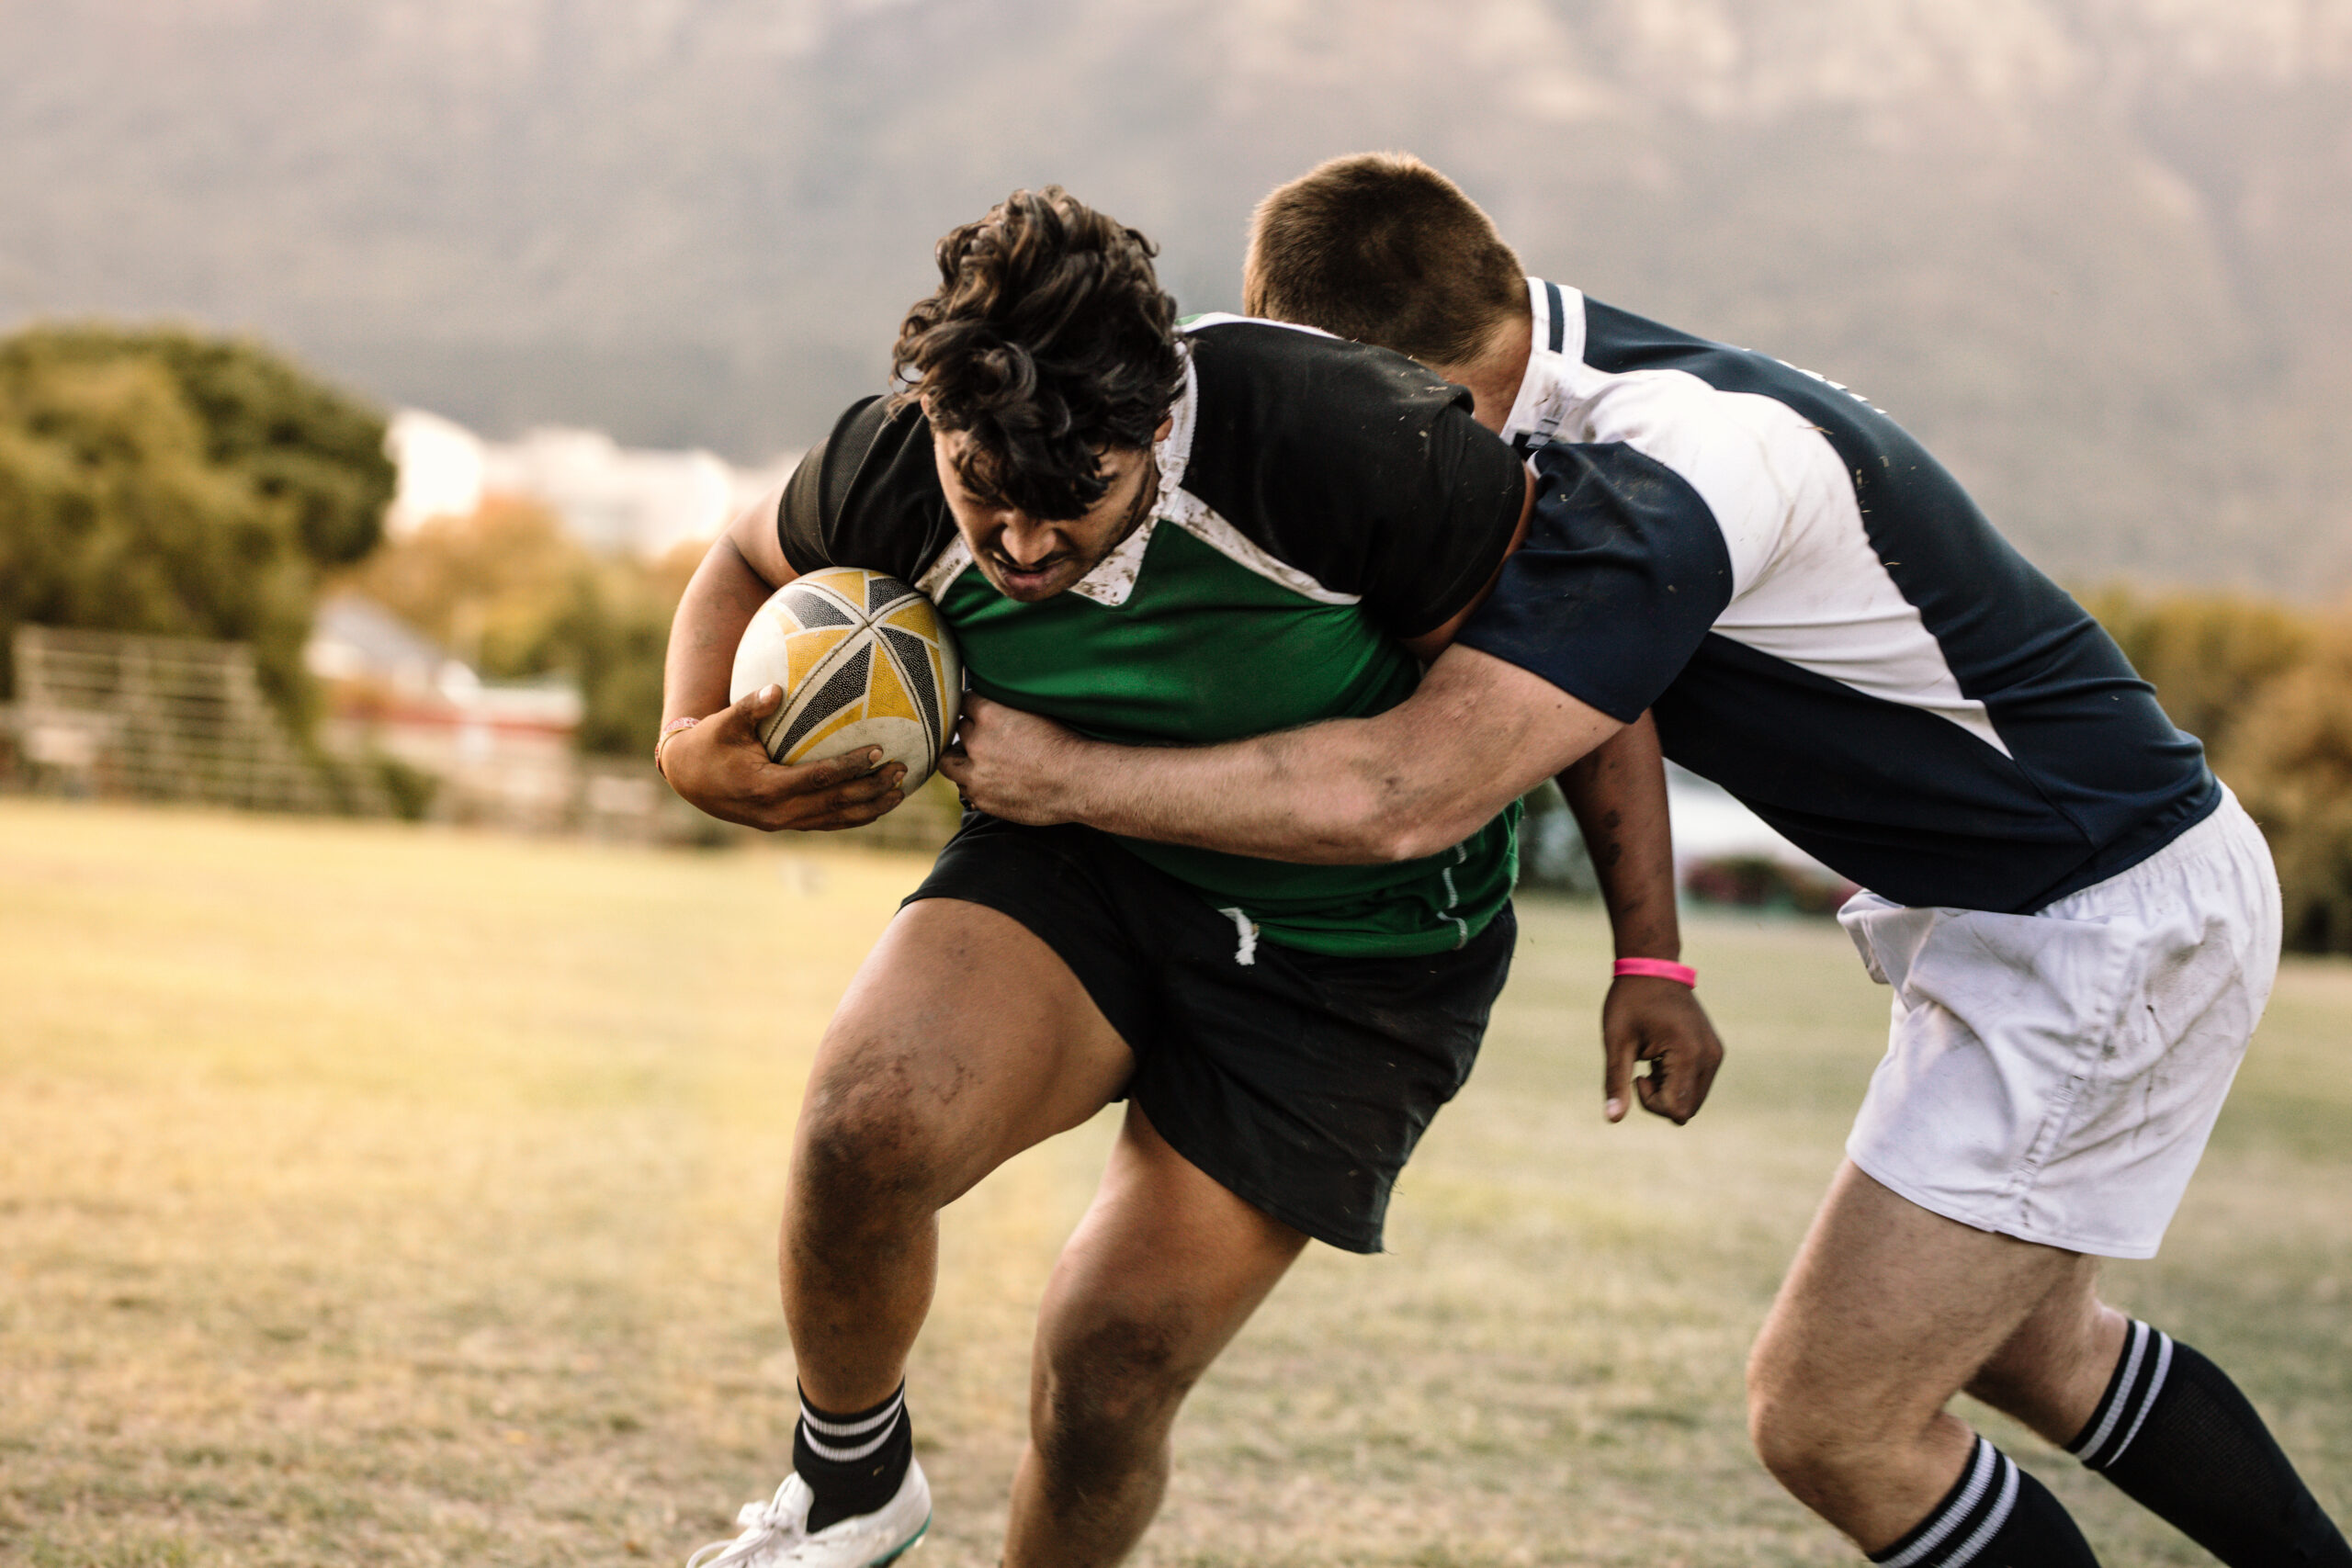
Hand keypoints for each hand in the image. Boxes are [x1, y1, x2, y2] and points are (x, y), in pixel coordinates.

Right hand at [658, 685, 905, 830]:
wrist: (690, 779)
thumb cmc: (710, 743)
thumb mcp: (726, 721)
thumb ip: (751, 705)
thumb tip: (776, 688)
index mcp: (765, 787)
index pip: (819, 779)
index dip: (850, 767)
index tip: (878, 751)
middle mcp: (778, 812)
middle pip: (835, 805)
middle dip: (872, 790)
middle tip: (901, 770)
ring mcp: (783, 823)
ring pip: (835, 820)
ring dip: (870, 808)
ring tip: (900, 792)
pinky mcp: (786, 824)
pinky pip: (827, 822)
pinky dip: (854, 816)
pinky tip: (877, 803)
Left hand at [935, 694, 1090, 824]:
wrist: (1079, 782)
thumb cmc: (1065, 744)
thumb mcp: (1034, 712)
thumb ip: (1006, 708)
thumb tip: (990, 704)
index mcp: (990, 714)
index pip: (965, 701)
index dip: (973, 707)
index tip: (979, 711)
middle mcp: (977, 742)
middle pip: (959, 731)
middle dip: (969, 732)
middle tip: (984, 737)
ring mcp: (977, 774)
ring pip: (949, 763)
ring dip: (960, 760)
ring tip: (975, 760)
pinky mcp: (983, 799)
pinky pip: (965, 789)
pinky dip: (972, 784)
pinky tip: (989, 781)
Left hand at [1600, 975, 1723, 1125]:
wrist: (1652, 968)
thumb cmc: (1630, 1001)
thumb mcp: (1616, 1041)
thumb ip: (1616, 1081)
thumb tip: (1612, 1119)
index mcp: (1689, 1054)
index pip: (1677, 1109)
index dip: (1651, 1102)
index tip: (1636, 1074)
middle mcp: (1710, 1057)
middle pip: (1688, 1110)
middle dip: (1660, 1100)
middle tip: (1642, 1069)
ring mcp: (1715, 1053)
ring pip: (1693, 1101)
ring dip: (1669, 1091)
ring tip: (1652, 1060)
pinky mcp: (1714, 1051)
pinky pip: (1697, 1085)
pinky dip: (1677, 1081)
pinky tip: (1661, 1056)